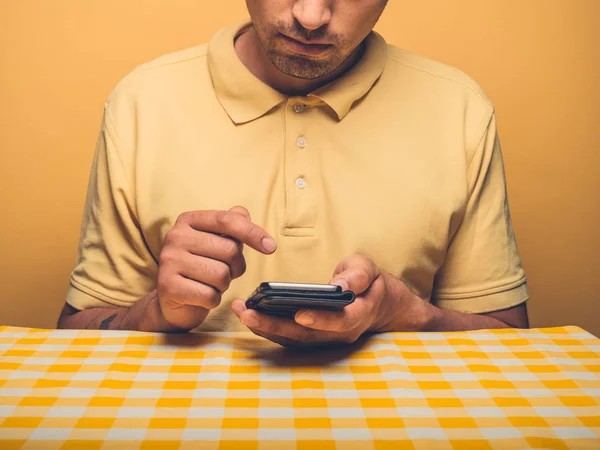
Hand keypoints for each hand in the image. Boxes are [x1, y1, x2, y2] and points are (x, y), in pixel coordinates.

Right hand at [157, 206, 276, 329]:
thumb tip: (243, 213)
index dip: (252, 232)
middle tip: (225, 272)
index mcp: (188, 220)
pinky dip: (213, 299)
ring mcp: (169, 261)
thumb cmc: (200, 266)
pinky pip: (209, 295)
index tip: (271, 246)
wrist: (171, 299)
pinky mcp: (168, 287)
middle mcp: (175, 237)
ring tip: (210, 283)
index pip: (226, 220)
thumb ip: (231, 225)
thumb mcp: (216, 242)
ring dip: (223, 284)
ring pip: (221, 275)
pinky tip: (202, 296)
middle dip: (236, 266)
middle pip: (229, 250)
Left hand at [231, 254, 427, 346]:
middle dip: (274, 326)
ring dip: (265, 328)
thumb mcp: (368, 270)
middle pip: (306, 335)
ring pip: (293, 339)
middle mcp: (340, 333)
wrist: (377, 304)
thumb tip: (341, 286)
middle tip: (247, 313)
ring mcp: (325, 339)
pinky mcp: (312, 338)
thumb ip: (357, 276)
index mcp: (358, 315)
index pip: (340, 321)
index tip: (299, 313)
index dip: (320, 320)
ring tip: (241, 311)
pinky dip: (268, 328)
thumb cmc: (369, 282)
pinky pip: (288, 337)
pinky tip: (249, 315)